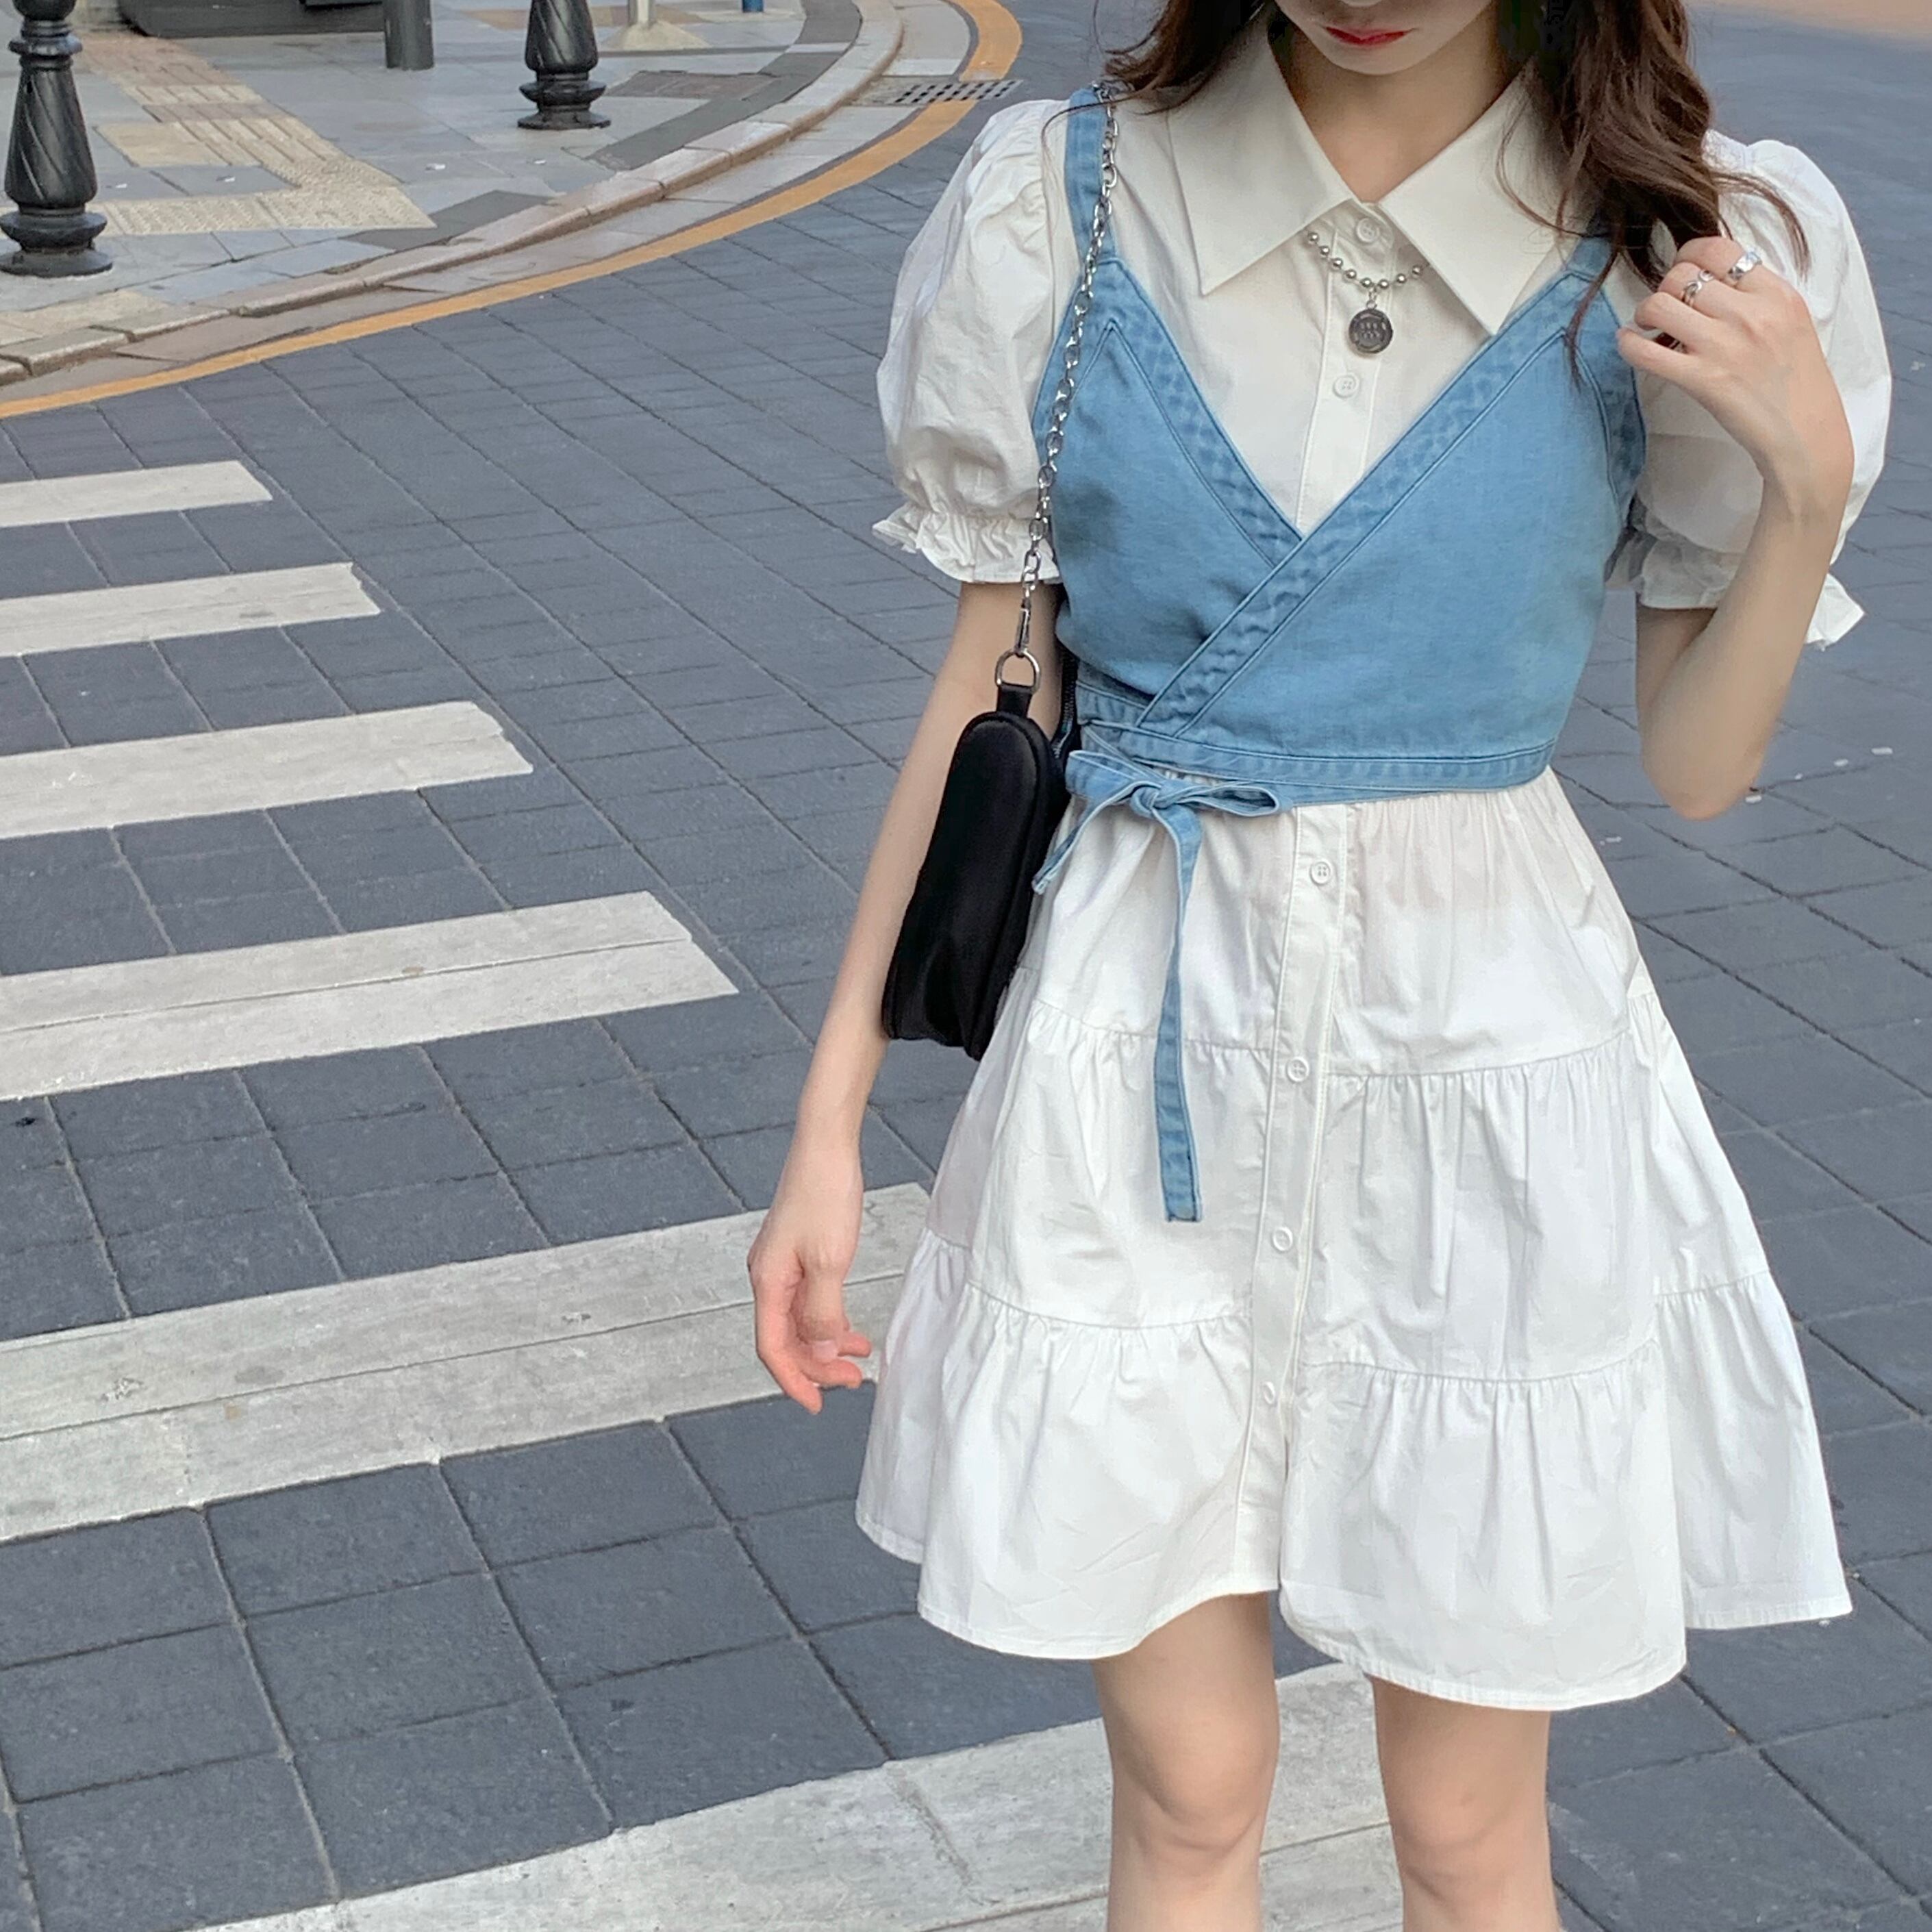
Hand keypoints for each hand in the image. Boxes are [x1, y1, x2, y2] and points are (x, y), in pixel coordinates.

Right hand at [747, 1136, 871, 1411]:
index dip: (795, 1381)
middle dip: (818, 1365)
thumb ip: (824, 1311)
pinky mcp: (797, 1254)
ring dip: (826, 1344)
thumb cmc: (825, 1192)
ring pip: (799, 1322)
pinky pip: (808, 1301)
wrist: (826, 1145)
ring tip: (860, 1356)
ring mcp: (782, 1266)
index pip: (773, 1348)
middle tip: (855, 1380)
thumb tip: (823, 1352)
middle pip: (786, 1339)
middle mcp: (768, 1277)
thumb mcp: (830, 1260)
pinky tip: (851, 1327)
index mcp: (767, 1281)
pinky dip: (829, 1319)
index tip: (818, 1405)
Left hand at [1617, 236, 1853, 521]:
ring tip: (1650, 327)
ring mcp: (1724, 346)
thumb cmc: (1795, 380)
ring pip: (1659, 304)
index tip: (1684, 271)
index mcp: (1776, 293)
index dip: (1689, 254)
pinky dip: (1628, 344)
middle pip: (1682, 275)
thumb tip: (1708, 280)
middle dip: (1665, 288)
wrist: (1805, 433)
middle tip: (1667, 308)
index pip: (1719, 248)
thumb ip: (1756, 297)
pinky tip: (1629, 343)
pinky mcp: (1702, 380)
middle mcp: (1751, 313)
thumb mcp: (1790, 322)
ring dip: (1645, 313)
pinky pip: (1645, 352)